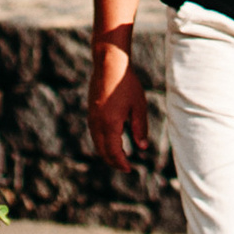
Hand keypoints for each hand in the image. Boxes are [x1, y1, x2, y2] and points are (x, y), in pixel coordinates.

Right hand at [88, 35, 149, 165]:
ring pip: (97, 143)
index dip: (121, 163)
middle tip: (125, 166)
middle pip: (103, 151)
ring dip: (107, 152)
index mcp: (110, 124)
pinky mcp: (91, 112)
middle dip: (113, 161)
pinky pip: (95, 134)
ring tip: (120, 156)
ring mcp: (92, 117)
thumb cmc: (127, 84)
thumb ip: (140, 128)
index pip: (114, 152)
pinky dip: (103, 142)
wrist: (109, 64)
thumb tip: (142, 148)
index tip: (129, 169)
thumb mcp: (139, 106)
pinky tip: (113, 140)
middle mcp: (98, 123)